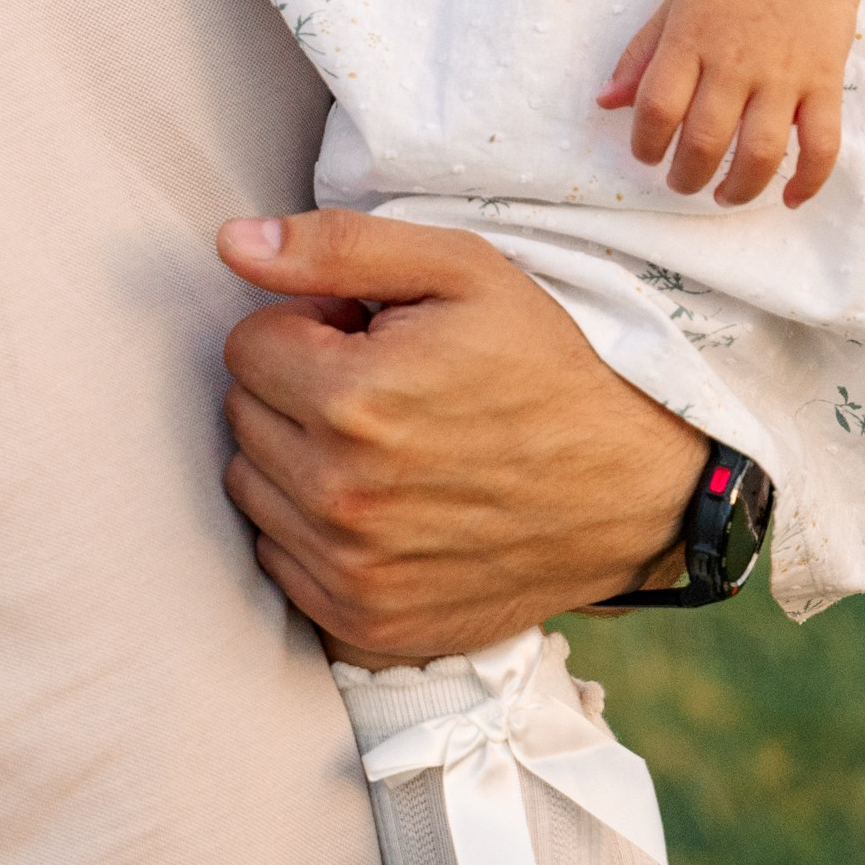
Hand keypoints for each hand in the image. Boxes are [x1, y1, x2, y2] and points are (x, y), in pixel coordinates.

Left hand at [216, 212, 705, 664]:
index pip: (246, 344)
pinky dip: (312, 528)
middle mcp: (340, 494)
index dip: (309, 327)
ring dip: (297, 457)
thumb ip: (337, 247)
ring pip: (251, 486)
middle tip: (383, 387)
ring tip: (384, 444)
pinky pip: (278, 558)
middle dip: (297, 388)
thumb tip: (232, 243)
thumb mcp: (463, 271)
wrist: (633, 493)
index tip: (368, 336)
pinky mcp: (363, 620)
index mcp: (353, 399)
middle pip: (242, 414)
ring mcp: (349, 568)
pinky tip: (383, 504)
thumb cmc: (547, 367)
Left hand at [599, 0, 861, 205]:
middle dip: (685, 176)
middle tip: (680, 181)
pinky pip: (822, 144)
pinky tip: (789, 198)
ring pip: (761, 152)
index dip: (644, 143)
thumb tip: (606, 103)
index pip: (657, 107)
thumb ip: (640, 56)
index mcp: (691, 40)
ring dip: (738, 188)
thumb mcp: (675, 6)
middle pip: (705, 139)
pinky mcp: (826, 84)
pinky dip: (808, 180)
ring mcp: (784, 75)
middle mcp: (736, 61)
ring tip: (722, 195)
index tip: (646, 155)